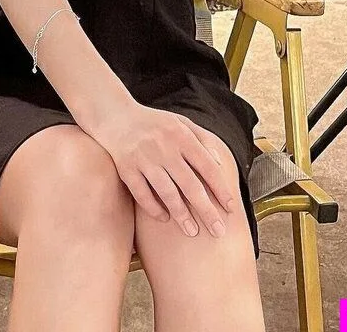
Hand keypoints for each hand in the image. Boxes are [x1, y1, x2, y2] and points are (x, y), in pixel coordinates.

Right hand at [88, 99, 235, 237]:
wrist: (116, 115)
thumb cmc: (154, 122)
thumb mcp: (181, 122)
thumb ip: (202, 139)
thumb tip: (220, 164)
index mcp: (181, 135)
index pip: (207, 166)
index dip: (220, 189)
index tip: (230, 208)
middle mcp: (164, 147)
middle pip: (190, 184)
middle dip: (206, 210)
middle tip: (219, 231)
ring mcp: (144, 158)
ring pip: (166, 192)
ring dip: (182, 215)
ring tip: (193, 231)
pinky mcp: (126, 168)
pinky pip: (142, 194)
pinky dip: (154, 208)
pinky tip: (165, 218)